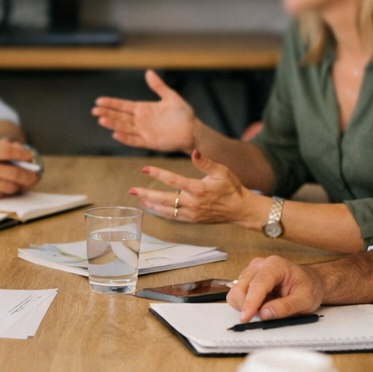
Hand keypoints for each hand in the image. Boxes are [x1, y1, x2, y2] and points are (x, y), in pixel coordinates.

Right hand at [0, 134, 38, 198]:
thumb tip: (13, 146)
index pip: (11, 152)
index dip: (24, 155)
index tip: (29, 157)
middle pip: (16, 172)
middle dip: (30, 175)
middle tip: (34, 174)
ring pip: (12, 185)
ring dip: (21, 185)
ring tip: (23, 182)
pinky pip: (3, 193)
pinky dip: (9, 191)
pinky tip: (10, 187)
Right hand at [92, 70, 196, 152]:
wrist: (192, 130)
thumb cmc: (182, 114)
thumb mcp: (171, 97)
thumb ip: (158, 86)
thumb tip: (148, 72)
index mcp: (143, 108)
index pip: (123, 105)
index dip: (111, 103)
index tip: (99, 100)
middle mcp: (141, 120)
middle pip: (120, 116)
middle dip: (107, 113)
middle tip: (94, 110)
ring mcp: (144, 132)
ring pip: (124, 127)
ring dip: (113, 124)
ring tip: (101, 120)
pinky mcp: (149, 142)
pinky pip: (135, 140)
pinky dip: (125, 138)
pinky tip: (115, 134)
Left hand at [131, 150, 254, 223]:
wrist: (240, 209)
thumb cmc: (231, 188)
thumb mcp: (222, 171)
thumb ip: (206, 163)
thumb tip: (194, 152)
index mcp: (198, 189)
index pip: (173, 180)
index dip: (158, 173)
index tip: (144, 168)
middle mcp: (192, 203)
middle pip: (164, 198)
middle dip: (146, 193)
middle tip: (132, 190)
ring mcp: (191, 213)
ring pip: (166, 210)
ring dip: (151, 205)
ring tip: (139, 198)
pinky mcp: (192, 220)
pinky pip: (173, 217)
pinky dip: (161, 213)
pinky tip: (152, 208)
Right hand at [226, 254, 323, 321]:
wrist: (311, 281)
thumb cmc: (309, 287)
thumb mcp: (305, 300)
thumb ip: (285, 307)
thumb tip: (264, 314)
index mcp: (275, 266)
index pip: (257, 285)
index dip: (250, 303)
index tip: (245, 318)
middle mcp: (259, 265)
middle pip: (240, 289)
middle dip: (248, 306)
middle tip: (264, 315)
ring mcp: (251, 271)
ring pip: (237, 293)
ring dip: (248, 306)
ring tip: (269, 306)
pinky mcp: (247, 279)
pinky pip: (239, 296)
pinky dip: (248, 304)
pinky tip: (263, 303)